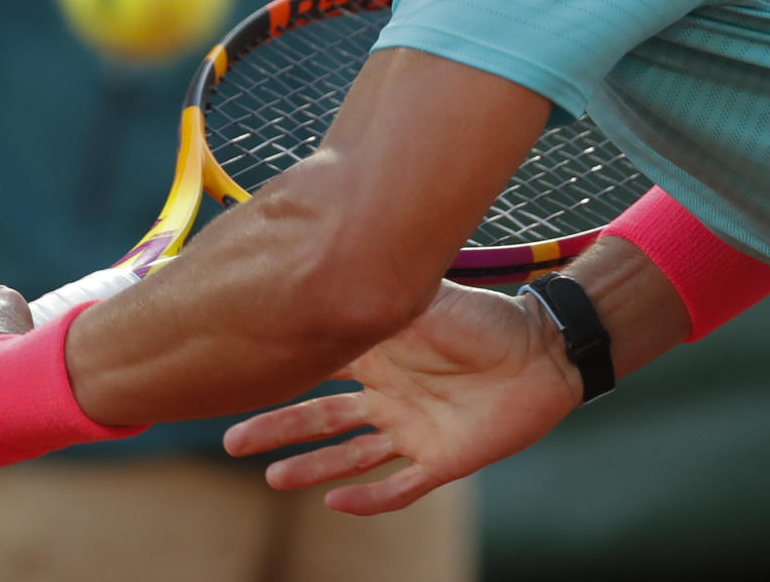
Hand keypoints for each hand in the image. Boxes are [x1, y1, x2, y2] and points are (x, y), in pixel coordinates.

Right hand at [224, 280, 580, 513]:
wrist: (542, 350)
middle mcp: (386, 394)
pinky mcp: (442, 460)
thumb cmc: (481, 317)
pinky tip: (337, 504)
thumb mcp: (421, 296)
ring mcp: (411, 429)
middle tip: (230, 442)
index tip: (233, 374)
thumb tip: (326, 267)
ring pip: (349, 455)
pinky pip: (400, 486)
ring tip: (272, 477)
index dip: (277, 373)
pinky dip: (370, 498)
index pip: (315, 366)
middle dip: (275, 429)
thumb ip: (378, 291)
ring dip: (310, 467)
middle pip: (319, 417)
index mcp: (376, 354)